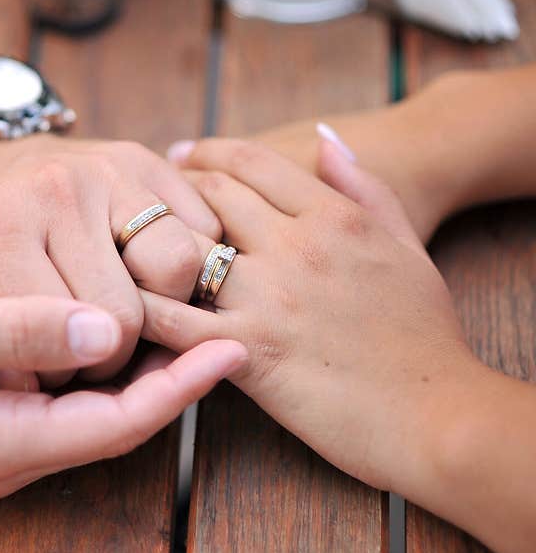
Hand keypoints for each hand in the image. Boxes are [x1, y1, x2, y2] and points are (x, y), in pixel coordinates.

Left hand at [0, 135, 221, 387]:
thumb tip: (42, 390)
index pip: (73, 338)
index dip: (67, 377)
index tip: (47, 372)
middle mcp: (59, 189)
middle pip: (131, 311)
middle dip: (116, 355)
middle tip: (87, 352)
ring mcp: (109, 169)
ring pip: (182, 265)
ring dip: (164, 307)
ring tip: (126, 315)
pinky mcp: (145, 159)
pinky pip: (203, 228)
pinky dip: (188, 265)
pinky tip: (147, 277)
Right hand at [0, 274, 244, 498]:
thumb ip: (14, 331)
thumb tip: (101, 330)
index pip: (113, 425)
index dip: (178, 389)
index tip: (229, 348)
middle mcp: (6, 456)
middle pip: (114, 426)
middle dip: (173, 383)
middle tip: (225, 329)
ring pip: (93, 415)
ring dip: (142, 375)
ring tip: (190, 326)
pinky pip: (64, 402)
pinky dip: (100, 369)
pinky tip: (119, 329)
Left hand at [143, 135, 484, 495]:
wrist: (436, 414)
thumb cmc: (424, 333)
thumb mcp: (407, 243)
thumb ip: (366, 186)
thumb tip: (325, 138)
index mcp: (334, 216)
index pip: (250, 161)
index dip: (207, 152)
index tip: (180, 156)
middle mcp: (296, 246)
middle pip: (210, 196)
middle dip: (170, 190)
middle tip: (141, 198)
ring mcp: (269, 298)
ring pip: (184, 249)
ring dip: (146, 243)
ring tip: (120, 245)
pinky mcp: (248, 350)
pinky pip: (176, 322)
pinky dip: (141, 308)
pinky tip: (117, 303)